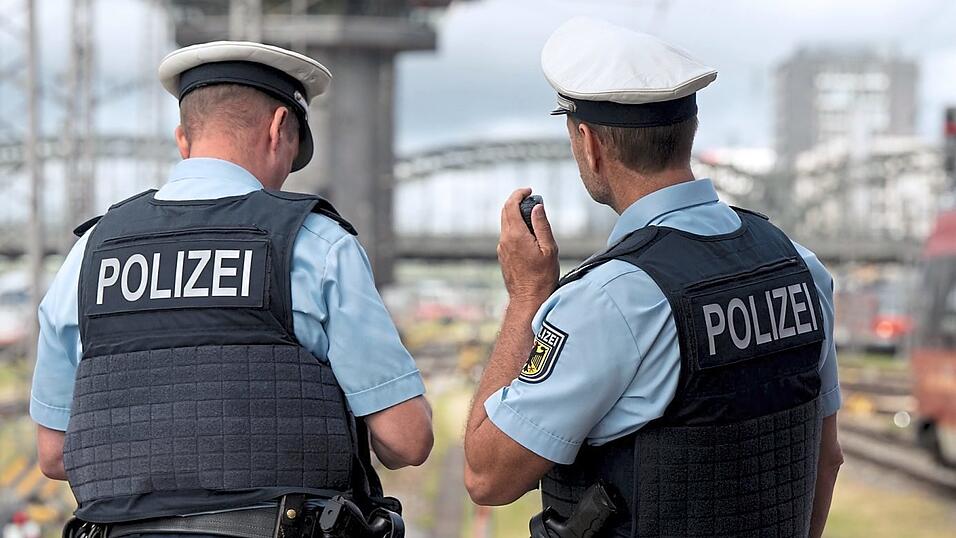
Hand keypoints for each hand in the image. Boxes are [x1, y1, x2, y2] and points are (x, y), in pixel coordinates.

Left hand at [497, 188, 558, 306]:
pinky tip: (528, 234)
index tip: (529, 191)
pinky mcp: (503, 256)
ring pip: (505, 224)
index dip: (519, 194)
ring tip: (533, 217)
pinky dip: (515, 227)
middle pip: (505, 212)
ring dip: (516, 215)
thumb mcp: (549, 249)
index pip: (510, 205)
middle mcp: (505, 240)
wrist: (528, 299)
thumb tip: (537, 206)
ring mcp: (502, 249)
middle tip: (531, 199)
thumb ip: (542, 225)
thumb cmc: (542, 276)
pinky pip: (507, 235)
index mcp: (516, 235)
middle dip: (517, 201)